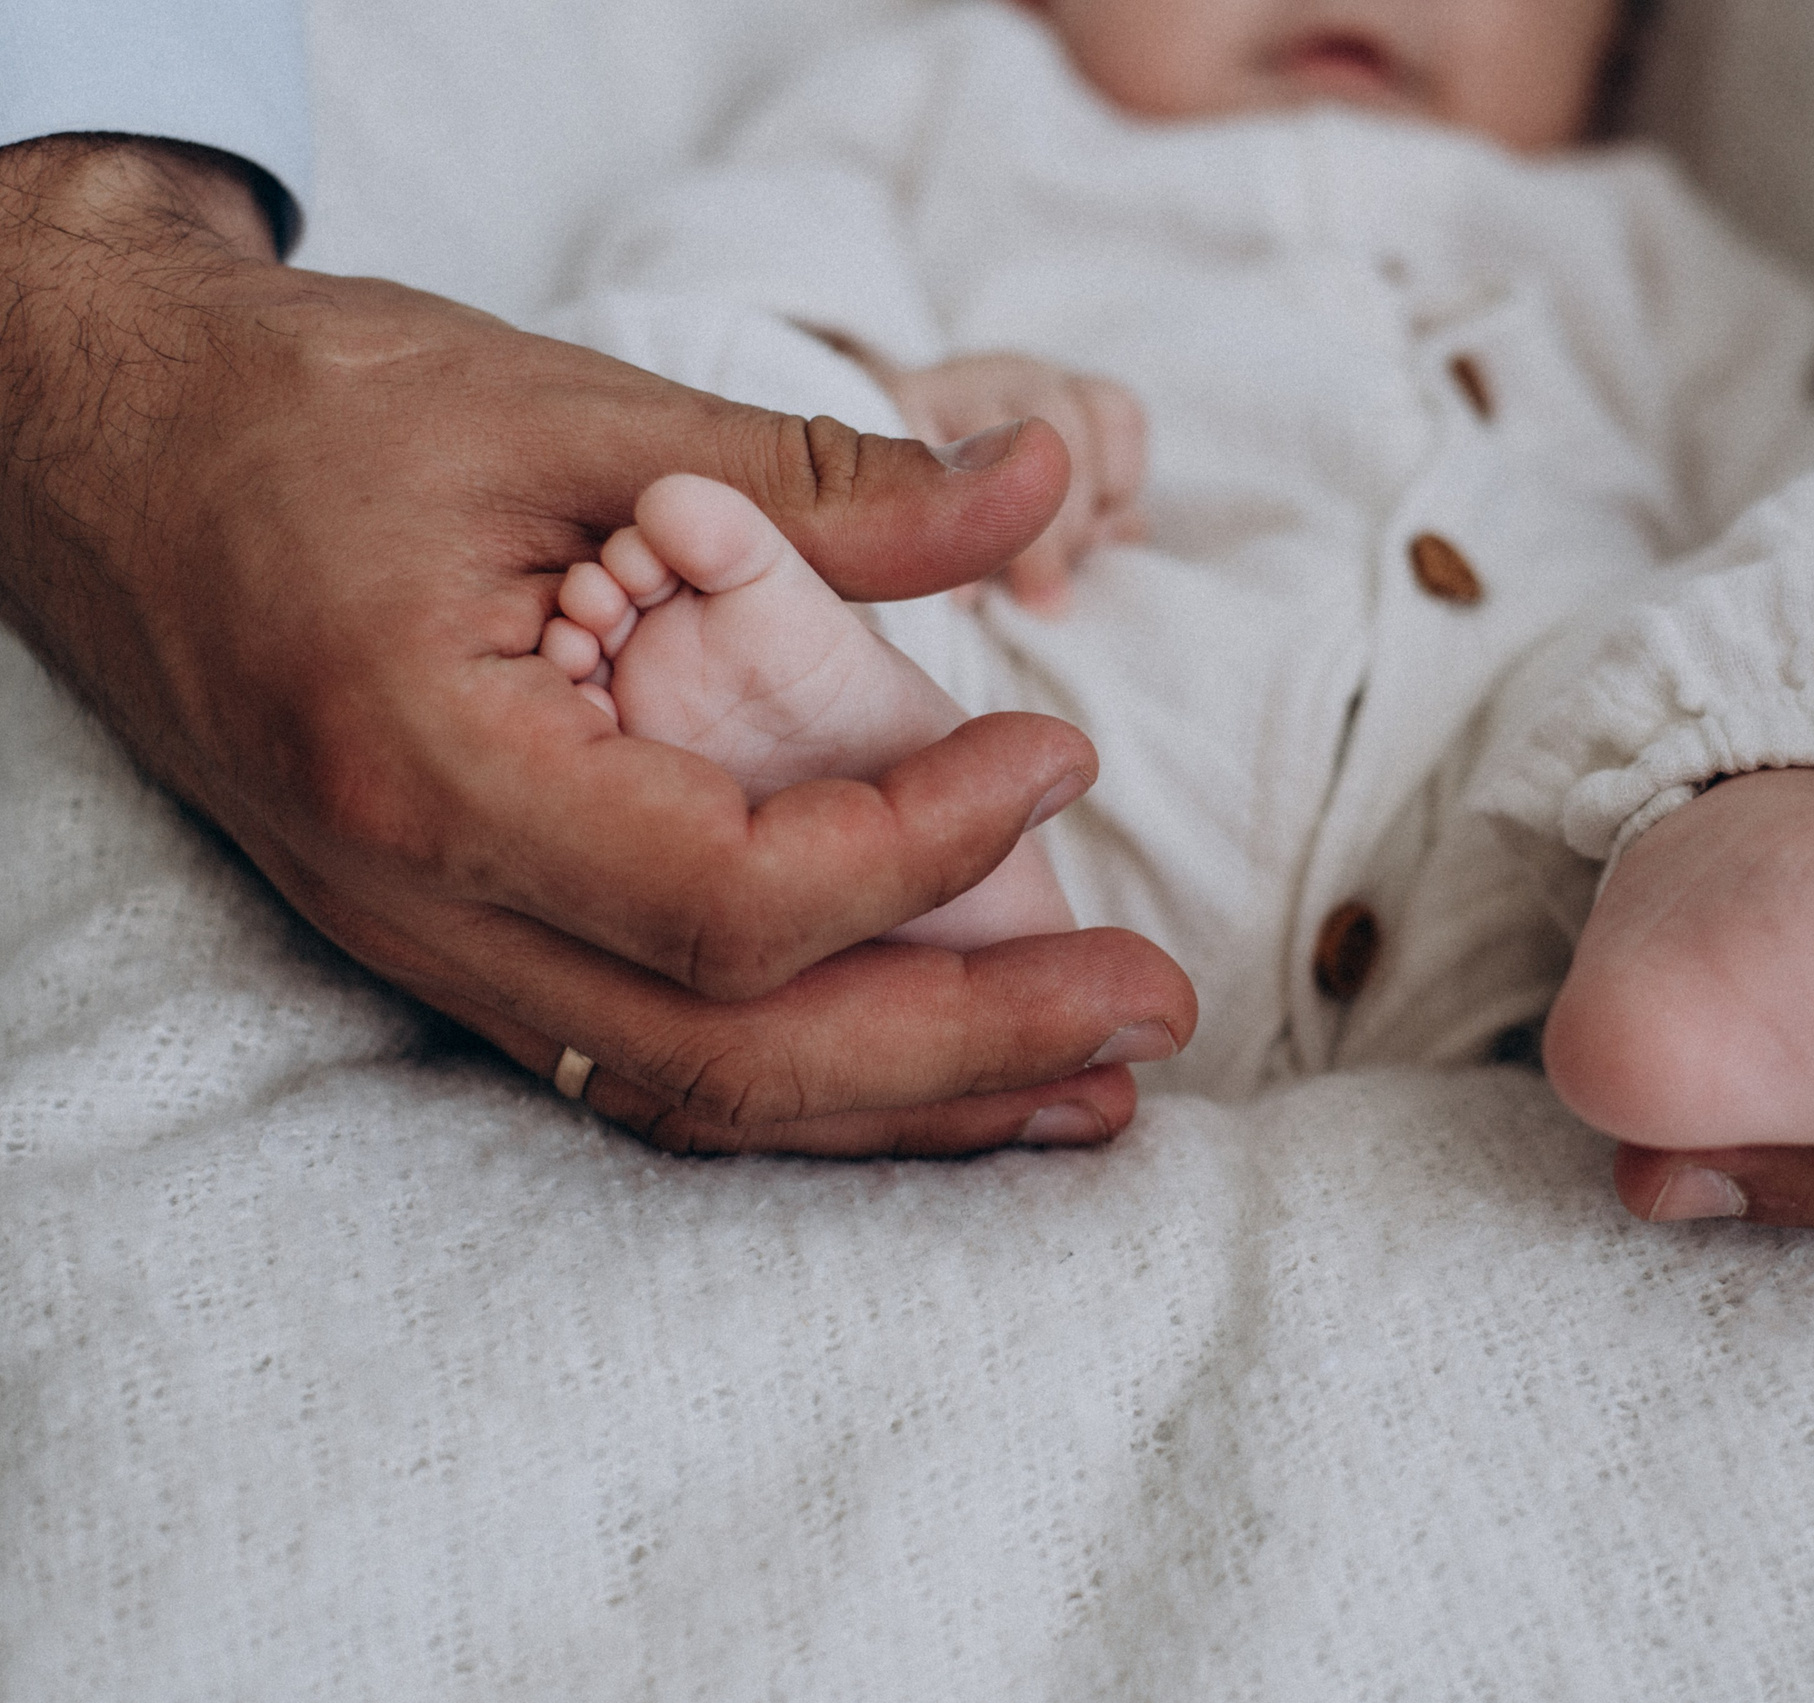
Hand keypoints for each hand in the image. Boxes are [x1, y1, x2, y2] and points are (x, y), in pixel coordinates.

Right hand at [0, 137, 1195, 1157]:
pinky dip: (812, 1074)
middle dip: (968, 1048)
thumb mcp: (569, 409)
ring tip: (1092, 1087)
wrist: (97, 450)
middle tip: (1153, 1010)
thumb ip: (819, 483)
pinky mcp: (454, 949)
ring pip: (693, 1098)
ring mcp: (427, 953)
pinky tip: (938, 1065)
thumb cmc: (309, 411)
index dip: (925, 847)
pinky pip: (647, 1064)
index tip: (1059, 758)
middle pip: (731, 1057)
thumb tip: (1041, 480)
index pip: (729, 892)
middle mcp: (422, 907)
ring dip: (911, 1103)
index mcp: (433, 767)